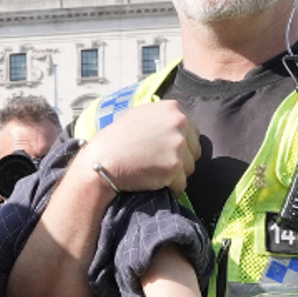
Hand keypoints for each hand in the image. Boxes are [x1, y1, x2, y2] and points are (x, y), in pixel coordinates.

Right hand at [83, 100, 198, 193]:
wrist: (103, 159)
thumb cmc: (118, 139)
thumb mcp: (141, 116)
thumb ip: (163, 118)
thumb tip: (181, 121)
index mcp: (173, 108)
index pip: (192, 133)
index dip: (178, 146)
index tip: (161, 151)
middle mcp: (179, 123)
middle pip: (194, 152)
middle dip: (179, 161)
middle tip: (155, 162)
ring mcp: (178, 145)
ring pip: (189, 169)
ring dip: (174, 175)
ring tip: (151, 169)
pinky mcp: (175, 166)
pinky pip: (181, 184)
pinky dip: (170, 187)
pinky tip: (151, 179)